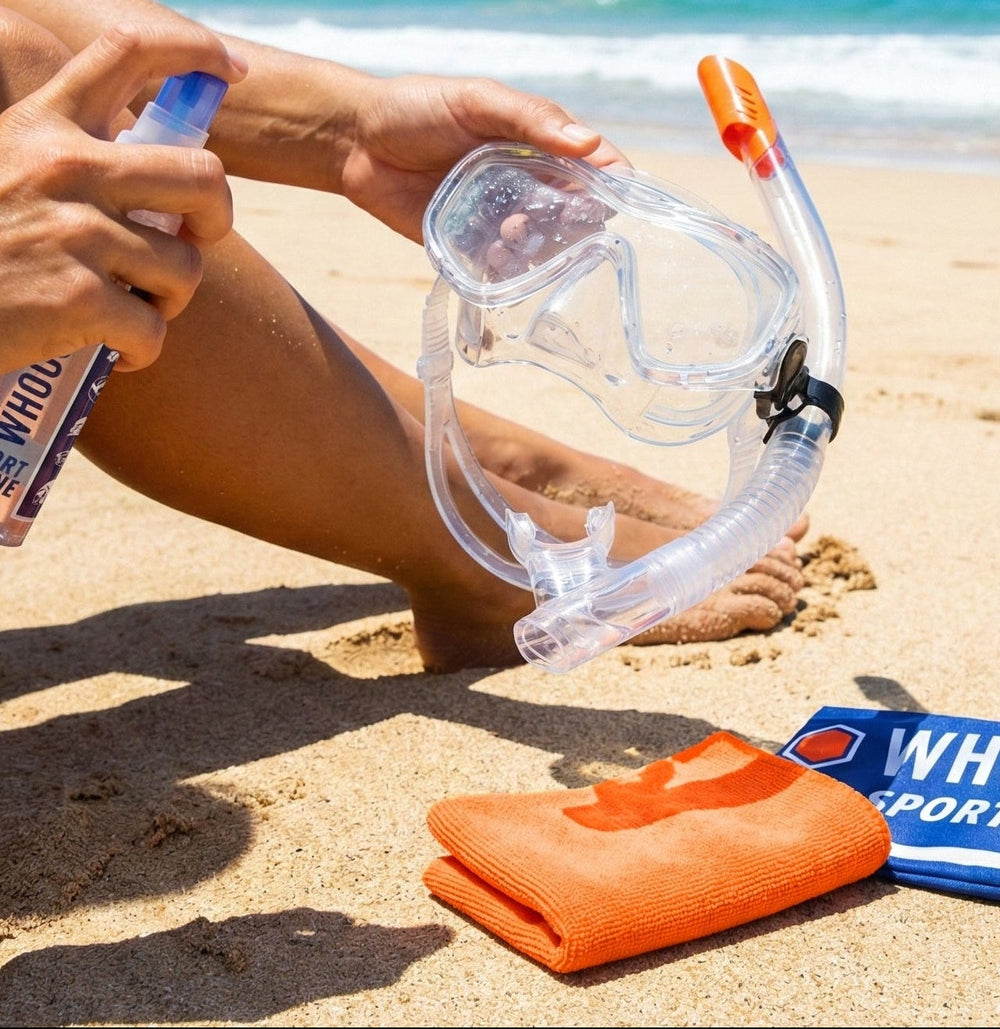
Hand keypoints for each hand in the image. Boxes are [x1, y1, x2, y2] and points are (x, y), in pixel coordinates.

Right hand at [0, 20, 245, 375]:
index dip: (195, 50)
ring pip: (185, 268)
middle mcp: (66, 168)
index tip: (232, 68)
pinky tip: (117, 351)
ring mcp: (76, 234)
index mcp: (46, 126)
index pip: (128, 50)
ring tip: (133, 307)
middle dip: (217, 218)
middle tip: (196, 240)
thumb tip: (153, 165)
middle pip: (204, 177)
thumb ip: (70, 160)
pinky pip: (153, 330)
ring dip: (169, 299)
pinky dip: (142, 350)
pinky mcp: (80, 299)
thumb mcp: (7, 168)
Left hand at [339, 74, 629, 243]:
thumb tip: (588, 143)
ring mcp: (504, 216)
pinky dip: (511, 269)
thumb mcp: (475, 101)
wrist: (356, 145)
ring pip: (545, 246)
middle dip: (570, 224)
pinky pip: (507, 268)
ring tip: (508, 237)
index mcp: (540, 143)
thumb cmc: (416, 109)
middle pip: (577, 215)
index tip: (598, 202)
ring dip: (539, 250)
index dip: (609, 186)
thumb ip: (530, 118)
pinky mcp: (475, 246)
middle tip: (539, 219)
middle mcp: (529, 182)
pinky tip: (495, 257)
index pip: (596, 168)